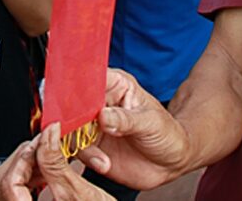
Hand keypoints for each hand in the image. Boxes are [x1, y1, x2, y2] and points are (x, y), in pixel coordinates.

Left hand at [0, 124, 115, 200]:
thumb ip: (57, 163)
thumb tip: (47, 133)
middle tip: (45, 144)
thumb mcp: (83, 194)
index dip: (25, 156)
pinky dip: (32, 175)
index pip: (9, 181)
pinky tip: (48, 169)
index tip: (43, 139)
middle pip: (4, 179)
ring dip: (29, 164)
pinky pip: (19, 188)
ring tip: (50, 154)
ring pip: (11, 181)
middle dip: (25, 157)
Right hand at [76, 69, 191, 190]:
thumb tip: (103, 116)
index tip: (70, 99)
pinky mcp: (90, 146)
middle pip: (71, 102)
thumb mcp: (151, 123)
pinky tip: (104, 163)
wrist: (172, 163)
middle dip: (70, 117)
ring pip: (69, 127)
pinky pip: (76, 149)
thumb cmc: (167, 133)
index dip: (76, 85)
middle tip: (79, 131)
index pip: (88, 78)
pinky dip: (87, 157)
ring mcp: (92, 125)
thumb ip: (126, 119)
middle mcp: (99, 103)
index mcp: (114, 85)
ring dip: (79, 142)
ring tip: (102, 158)